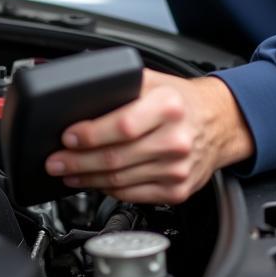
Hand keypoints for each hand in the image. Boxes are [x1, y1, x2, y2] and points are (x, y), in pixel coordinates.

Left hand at [44, 69, 253, 203]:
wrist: (219, 122)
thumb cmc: (181, 100)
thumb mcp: (154, 81)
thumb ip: (121, 87)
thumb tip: (80, 100)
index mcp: (169, 106)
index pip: (122, 125)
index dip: (90, 134)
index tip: (68, 137)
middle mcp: (176, 139)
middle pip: (116, 157)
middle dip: (77, 162)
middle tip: (55, 161)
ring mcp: (178, 169)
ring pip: (120, 180)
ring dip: (87, 179)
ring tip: (68, 173)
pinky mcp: (178, 190)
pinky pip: (132, 195)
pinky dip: (109, 190)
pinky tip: (95, 183)